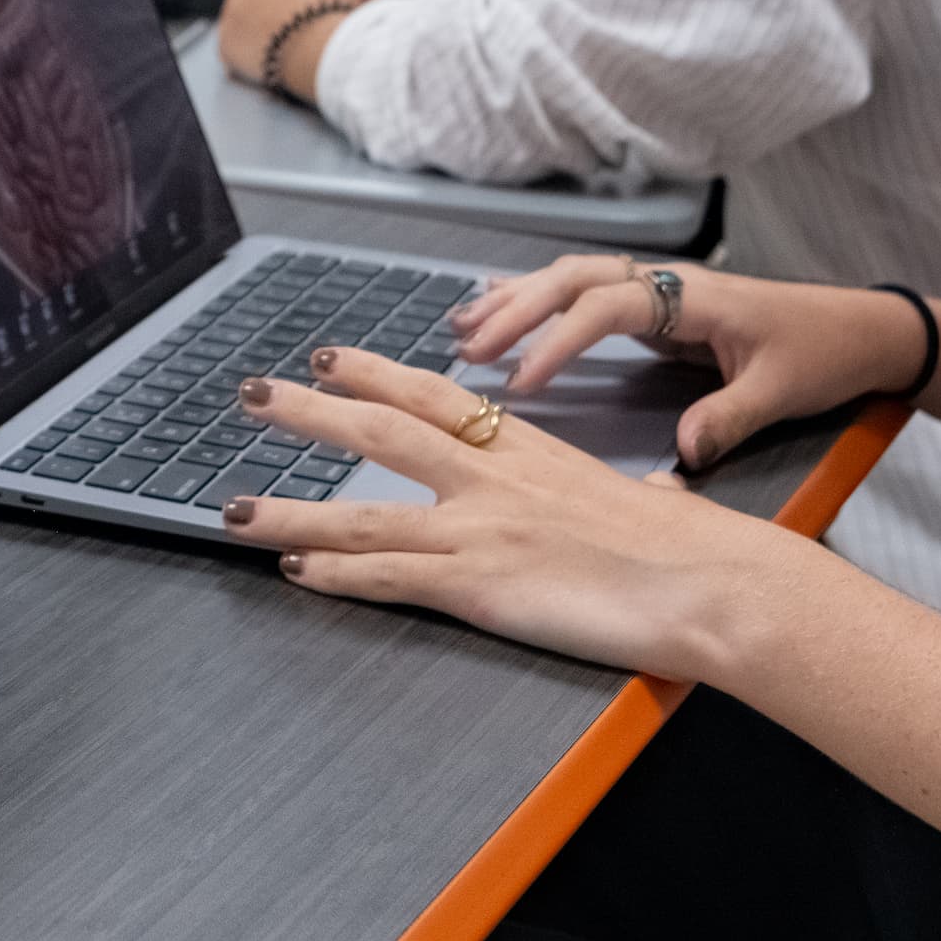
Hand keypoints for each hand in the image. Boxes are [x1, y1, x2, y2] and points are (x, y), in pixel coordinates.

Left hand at [215, 0, 361, 97]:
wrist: (316, 54)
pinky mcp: (226, 44)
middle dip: (271, 6)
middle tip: (294, 27)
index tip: (304, 1)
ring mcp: (231, 14)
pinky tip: (268, 62)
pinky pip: (236, 47)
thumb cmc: (331, 19)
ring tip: (283, 45)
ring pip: (243, 18)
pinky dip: (249, 52)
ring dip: (257, 27)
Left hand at [221, 347, 773, 678]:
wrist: (708, 581)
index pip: (436, 395)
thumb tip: (652, 496)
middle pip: (380, 430)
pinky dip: (333, 575)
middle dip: (310, 410)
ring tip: (232, 510)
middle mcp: (493, 478)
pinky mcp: (478, 584)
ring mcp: (479, 530)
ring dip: (290, 514)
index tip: (330, 355)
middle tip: (253, 392)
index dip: (375, 372)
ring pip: (361, 515)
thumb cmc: (689, 549)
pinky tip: (293, 572)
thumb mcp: (640, 500)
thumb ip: (618, 492)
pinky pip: (386, 576)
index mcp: (530, 451)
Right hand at [440, 257, 922, 456]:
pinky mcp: (659, 308)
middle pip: (574, 279)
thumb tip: (683, 451)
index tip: (521, 382)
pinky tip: (502, 307)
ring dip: (518, 299)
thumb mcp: (783, 391)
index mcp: (695, 297)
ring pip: (573, 279)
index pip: (606, 307)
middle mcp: (670, 283)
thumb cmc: (824, 353)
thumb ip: (730, 417)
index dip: (558, 341)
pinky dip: (540, 300)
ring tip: (463, 328)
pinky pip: (587, 294)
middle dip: (517, 310)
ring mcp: (662, 290)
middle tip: (469, 350)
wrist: (862, 329)